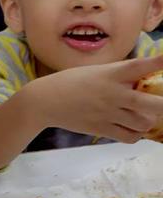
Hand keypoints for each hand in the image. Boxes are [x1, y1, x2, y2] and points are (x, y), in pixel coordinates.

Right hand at [32, 55, 162, 142]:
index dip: (160, 61)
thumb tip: (141, 81)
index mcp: (112, 74)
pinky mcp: (101, 128)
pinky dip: (137, 135)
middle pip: (150, 104)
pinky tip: (133, 129)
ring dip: (149, 121)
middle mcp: (113, 93)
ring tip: (146, 117)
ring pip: (143, 123)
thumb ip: (120, 75)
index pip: (141, 66)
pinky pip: (129, 137)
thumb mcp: (96, 71)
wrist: (45, 100)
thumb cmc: (71, 82)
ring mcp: (108, 113)